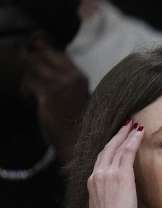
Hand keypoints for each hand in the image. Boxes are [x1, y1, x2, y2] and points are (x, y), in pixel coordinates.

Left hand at [20, 38, 88, 157]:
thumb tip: (45, 66)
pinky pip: (29, 82)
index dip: (44, 55)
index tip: (36, 64)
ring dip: (27, 79)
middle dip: (31, 63)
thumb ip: (62, 81)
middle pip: (43, 55)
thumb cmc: (76, 123)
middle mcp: (71, 78)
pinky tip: (28, 100)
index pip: (58, 54)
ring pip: (33, 67)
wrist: (79, 142)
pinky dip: (25, 90)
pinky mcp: (48, 95)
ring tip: (29, 92)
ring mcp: (60, 85)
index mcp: (79, 78)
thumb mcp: (74, 96)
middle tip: (29, 78)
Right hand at [87, 121, 143, 207]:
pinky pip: (126, 152)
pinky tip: (139, 133)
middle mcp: (97, 174)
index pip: (101, 159)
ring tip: (134, 125)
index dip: (109, 148)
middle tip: (126, 125)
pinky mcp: (120, 175)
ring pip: (116, 147)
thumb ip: (103, 196)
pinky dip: (132, 140)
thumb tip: (109, 195)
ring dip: (125, 134)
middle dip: (117, 136)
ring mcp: (107, 173)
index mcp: (92, 182)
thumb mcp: (100, 207)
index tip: (116, 140)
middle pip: (106, 149)